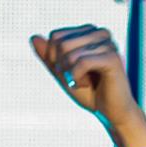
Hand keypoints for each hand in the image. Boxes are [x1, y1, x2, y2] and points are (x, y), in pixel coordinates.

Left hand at [30, 24, 145, 146]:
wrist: (112, 113)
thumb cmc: (90, 93)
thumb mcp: (63, 74)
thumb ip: (49, 57)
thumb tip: (33, 37)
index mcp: (90, 32)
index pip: (56, 36)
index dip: (54, 58)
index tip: (69, 73)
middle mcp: (100, 33)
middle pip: (61, 43)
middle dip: (62, 67)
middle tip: (76, 80)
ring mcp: (107, 44)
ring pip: (69, 52)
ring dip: (70, 74)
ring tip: (84, 83)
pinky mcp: (112, 58)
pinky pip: (81, 62)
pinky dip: (77, 77)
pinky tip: (86, 84)